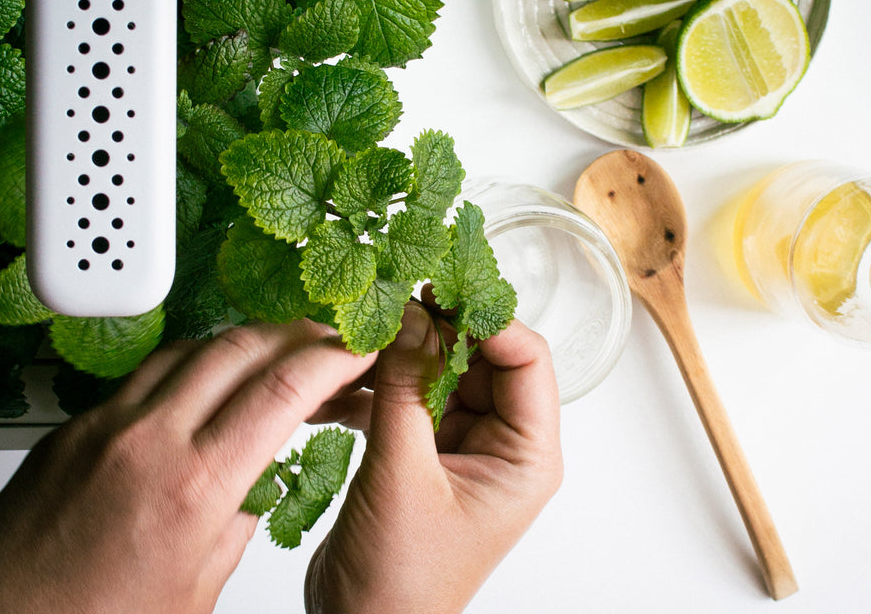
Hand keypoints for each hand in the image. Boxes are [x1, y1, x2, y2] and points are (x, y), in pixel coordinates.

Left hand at [0, 319, 375, 613]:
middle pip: (242, 346)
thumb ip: (239, 523)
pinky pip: (147, 373)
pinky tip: (207, 383)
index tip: (358, 349)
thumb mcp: (198, 588)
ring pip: (193, 348)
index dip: (333, 358)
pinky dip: (192, 365)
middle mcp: (148, 441)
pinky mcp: (75, 428)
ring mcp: (105, 426)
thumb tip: (257, 484)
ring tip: (275, 355)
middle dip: (297, 332)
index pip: (284, 389)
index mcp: (195, 487)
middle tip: (327, 339)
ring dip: (245, 342)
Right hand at [305, 302, 563, 613]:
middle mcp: (505, 448)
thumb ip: (403, 389)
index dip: (487, 319)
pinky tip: (343, 379)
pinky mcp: (428, 453)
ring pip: (443, 374)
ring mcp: (466, 449)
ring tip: (360, 335)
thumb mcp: (400, 474)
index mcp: (526, 457)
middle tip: (390, 302)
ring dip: (402, 356)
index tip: (438, 291)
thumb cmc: (398, 578)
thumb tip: (408, 315)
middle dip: (437, 330)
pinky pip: (413, 398)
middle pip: (484, 359)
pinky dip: (381, 386)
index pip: (527, 360)